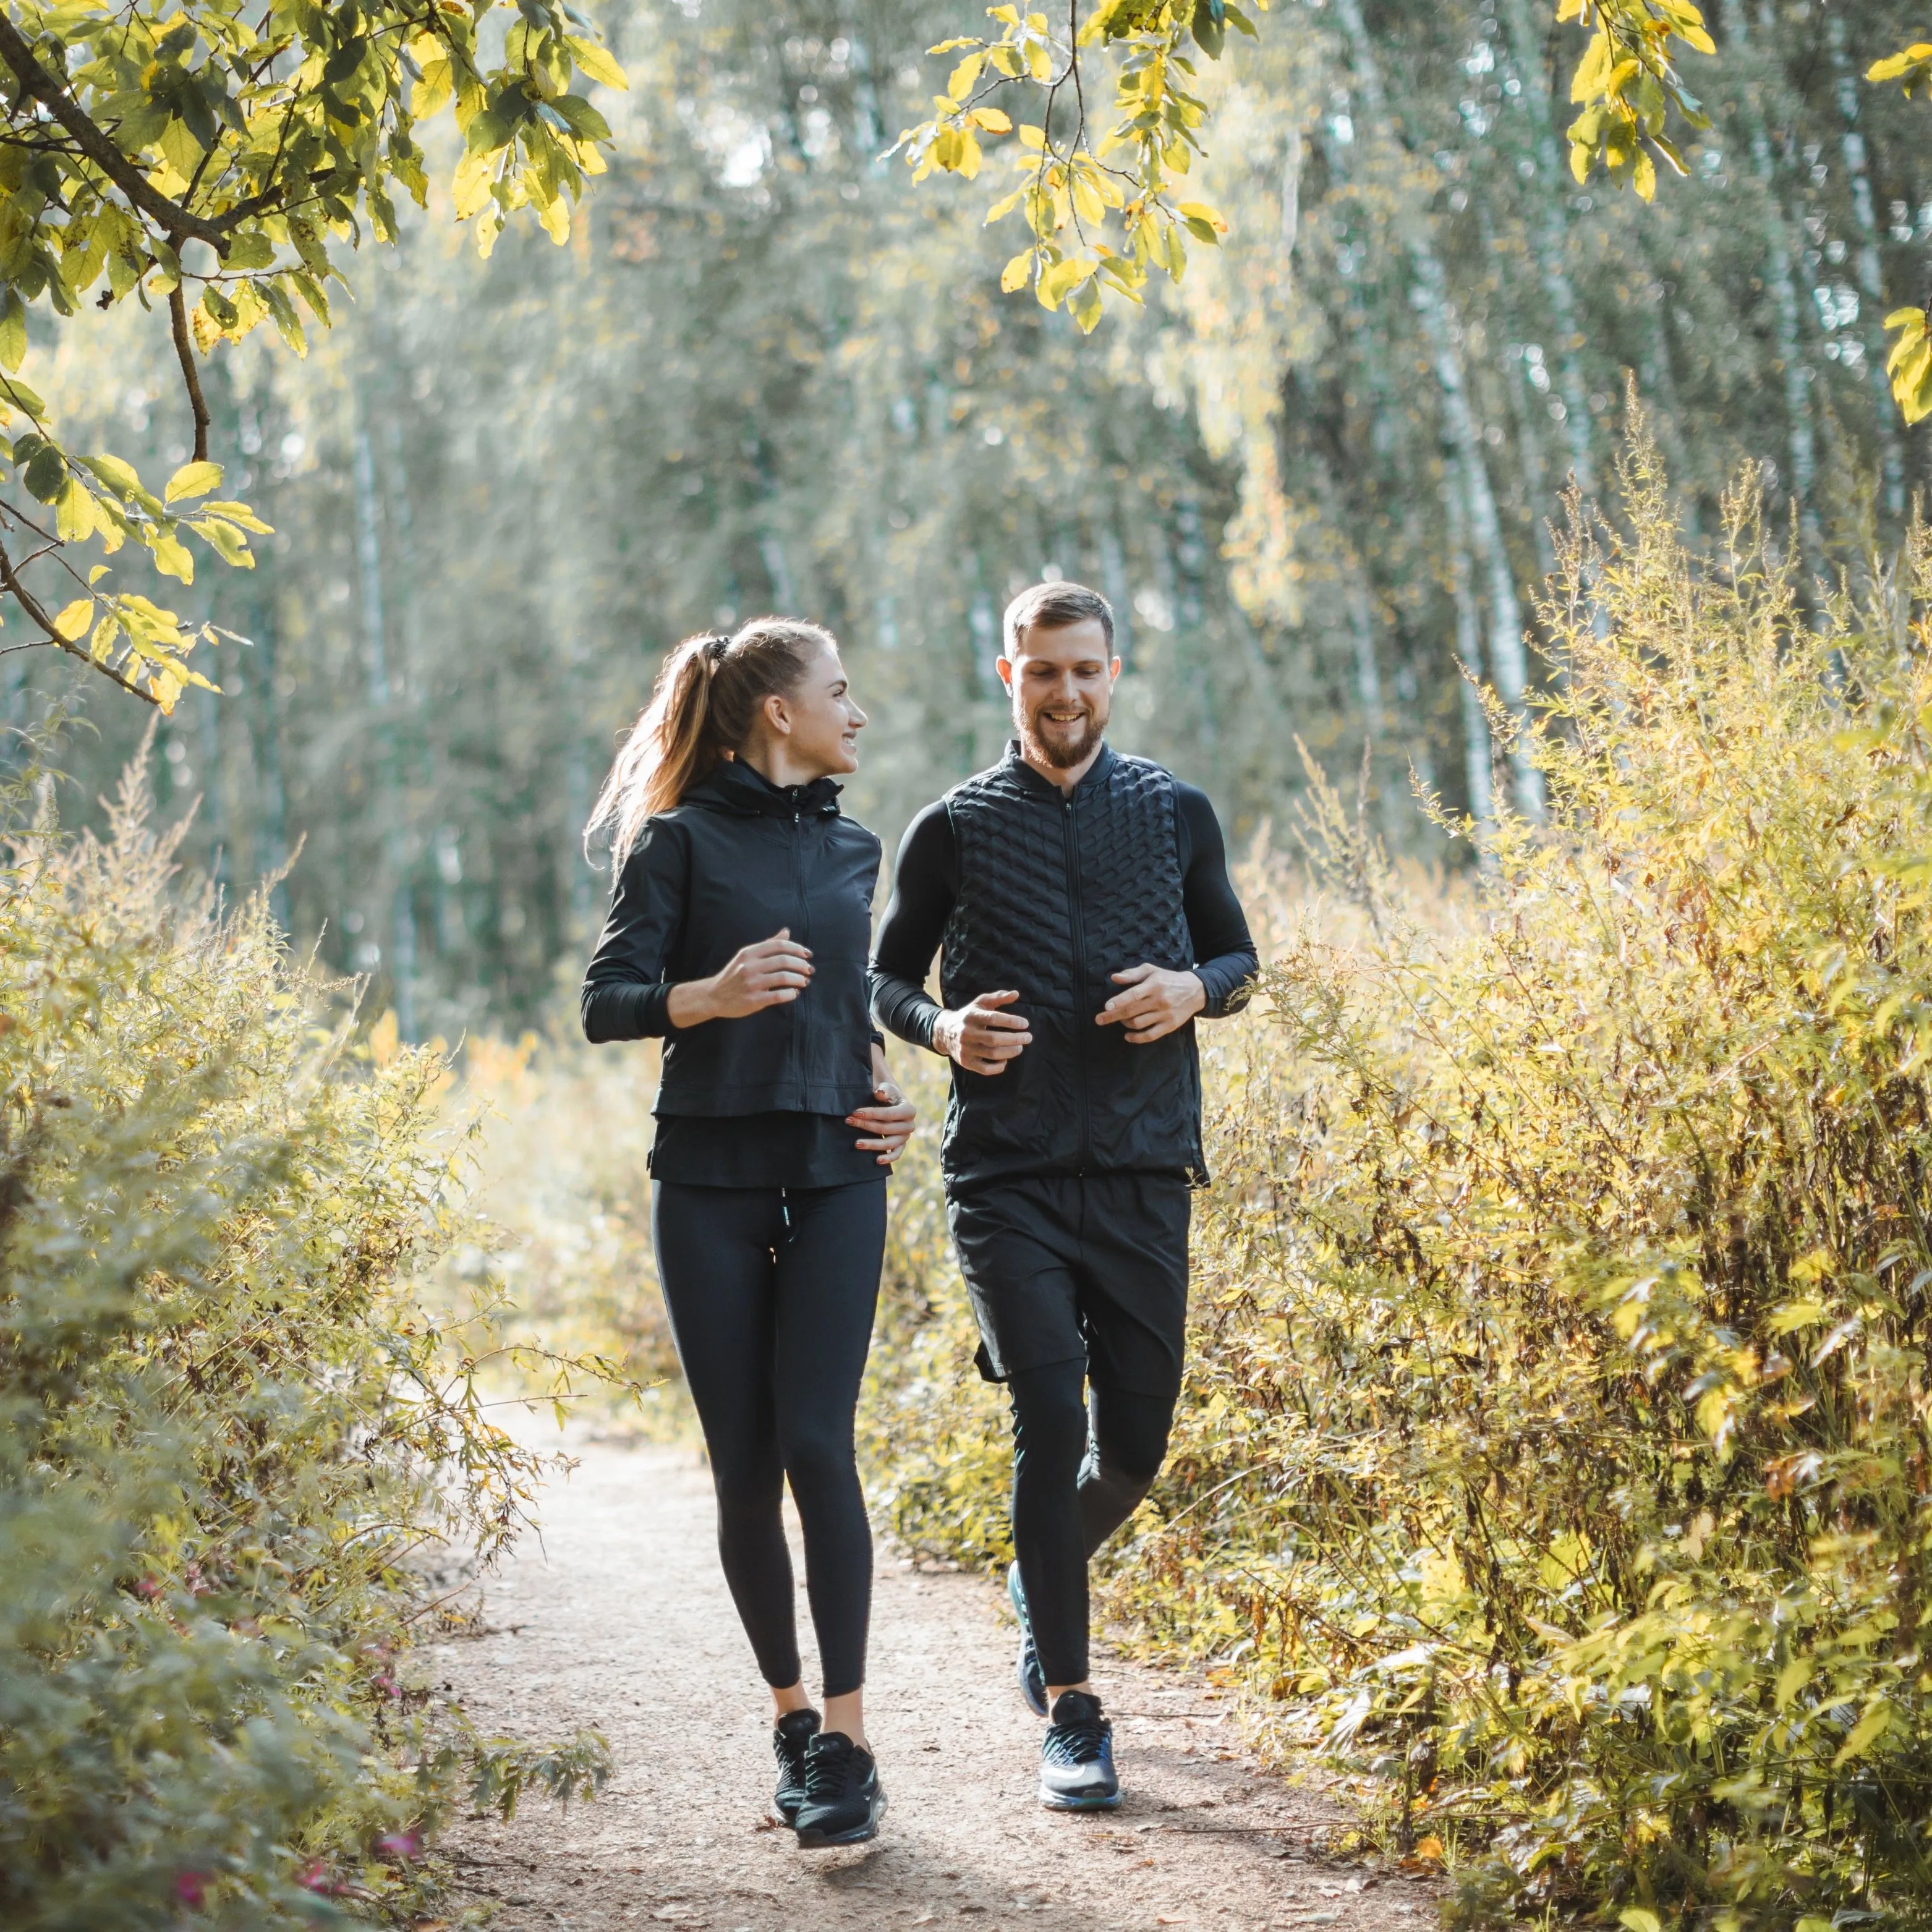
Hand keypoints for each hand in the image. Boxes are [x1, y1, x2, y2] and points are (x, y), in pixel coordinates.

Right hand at [666, 928, 811, 1026]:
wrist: (714, 996)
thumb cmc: (734, 975)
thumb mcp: (747, 956)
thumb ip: (768, 944)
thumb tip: (786, 931)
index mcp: (749, 953)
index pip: (778, 945)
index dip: (797, 949)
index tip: (808, 954)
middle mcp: (750, 966)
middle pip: (784, 961)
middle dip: (801, 965)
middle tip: (809, 970)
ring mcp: (751, 983)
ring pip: (783, 978)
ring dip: (799, 979)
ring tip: (805, 981)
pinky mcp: (753, 1000)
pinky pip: (778, 996)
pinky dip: (790, 994)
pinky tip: (794, 993)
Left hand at [848, 1048, 915, 1164]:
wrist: (890, 1102)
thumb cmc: (887, 1094)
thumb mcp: (886, 1088)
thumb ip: (884, 1089)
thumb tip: (880, 1093)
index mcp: (909, 1110)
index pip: (889, 1114)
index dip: (872, 1114)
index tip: (855, 1112)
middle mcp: (909, 1125)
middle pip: (886, 1128)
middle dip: (866, 1125)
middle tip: (849, 1121)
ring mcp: (905, 1137)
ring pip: (889, 1143)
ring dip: (872, 1144)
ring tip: (856, 1143)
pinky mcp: (900, 1145)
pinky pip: (896, 1154)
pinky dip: (888, 1158)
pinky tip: (877, 1161)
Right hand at [931, 989, 1031, 1075]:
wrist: (944, 1032)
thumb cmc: (969, 1016)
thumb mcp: (980, 1003)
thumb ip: (998, 997)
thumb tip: (1016, 994)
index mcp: (971, 1016)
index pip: (993, 1018)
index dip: (1011, 1021)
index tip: (1025, 1024)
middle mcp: (966, 1032)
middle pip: (994, 1039)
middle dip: (1015, 1039)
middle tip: (1028, 1037)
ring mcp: (965, 1048)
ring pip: (992, 1054)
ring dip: (1010, 1052)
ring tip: (1020, 1047)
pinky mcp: (965, 1062)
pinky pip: (985, 1069)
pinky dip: (998, 1067)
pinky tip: (1005, 1059)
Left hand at [1096, 963, 1204, 1043]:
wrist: (1195, 990)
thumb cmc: (1167, 979)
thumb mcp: (1151, 971)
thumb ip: (1132, 974)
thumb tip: (1114, 978)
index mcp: (1154, 985)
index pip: (1134, 994)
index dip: (1119, 1001)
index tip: (1106, 1007)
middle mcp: (1159, 1000)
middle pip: (1132, 1011)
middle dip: (1113, 1016)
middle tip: (1099, 1019)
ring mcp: (1165, 1014)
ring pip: (1138, 1023)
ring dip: (1124, 1023)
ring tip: (1120, 1019)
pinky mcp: (1170, 1026)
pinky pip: (1150, 1035)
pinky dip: (1137, 1038)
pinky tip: (1127, 1036)